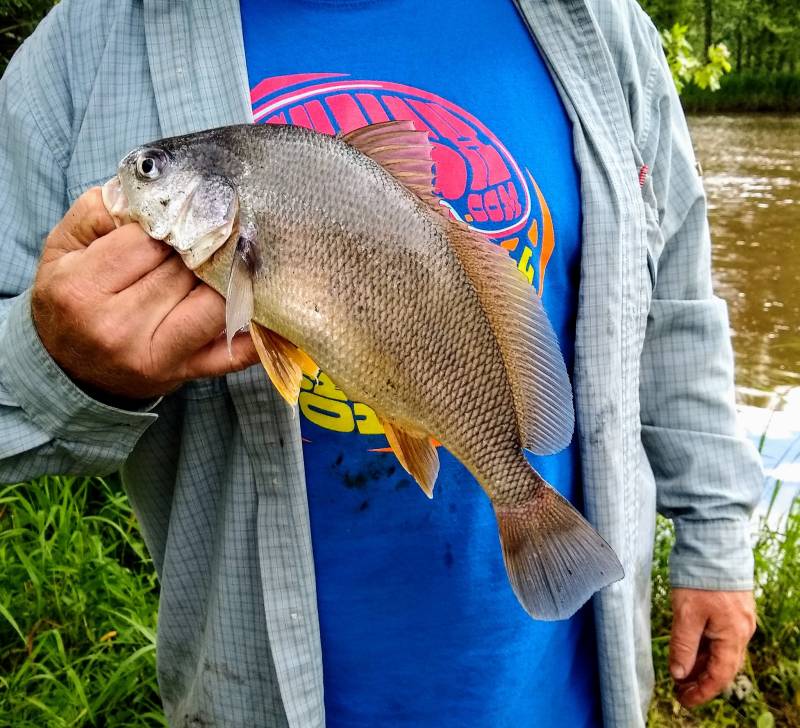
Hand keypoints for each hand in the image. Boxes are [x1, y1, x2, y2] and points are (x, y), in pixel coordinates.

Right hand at [31, 187, 257, 400]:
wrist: (71, 368)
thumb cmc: (72, 299)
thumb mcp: (64, 249)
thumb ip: (99, 211)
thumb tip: (151, 188)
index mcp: (82, 287)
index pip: (147, 242)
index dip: (173, 224)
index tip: (191, 213)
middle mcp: (117, 325)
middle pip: (183, 271)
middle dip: (204, 248)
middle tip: (224, 229)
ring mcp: (156, 355)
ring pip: (214, 303)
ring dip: (231, 277)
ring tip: (239, 256)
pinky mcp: (186, 373)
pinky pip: (234, 353)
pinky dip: (258, 332)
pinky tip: (271, 308)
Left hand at [669, 588, 756, 707]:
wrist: (714, 544)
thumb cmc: (700, 578)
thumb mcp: (686, 614)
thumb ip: (683, 645)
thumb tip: (679, 673)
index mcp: (733, 636)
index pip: (719, 675)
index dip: (701, 691)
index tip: (683, 700)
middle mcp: (741, 630)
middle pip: (722, 666)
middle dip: (701, 680)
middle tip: (678, 690)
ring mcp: (738, 619)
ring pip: (721, 651)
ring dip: (702, 664)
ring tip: (680, 672)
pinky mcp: (731, 607)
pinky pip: (720, 636)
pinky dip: (705, 647)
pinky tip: (690, 649)